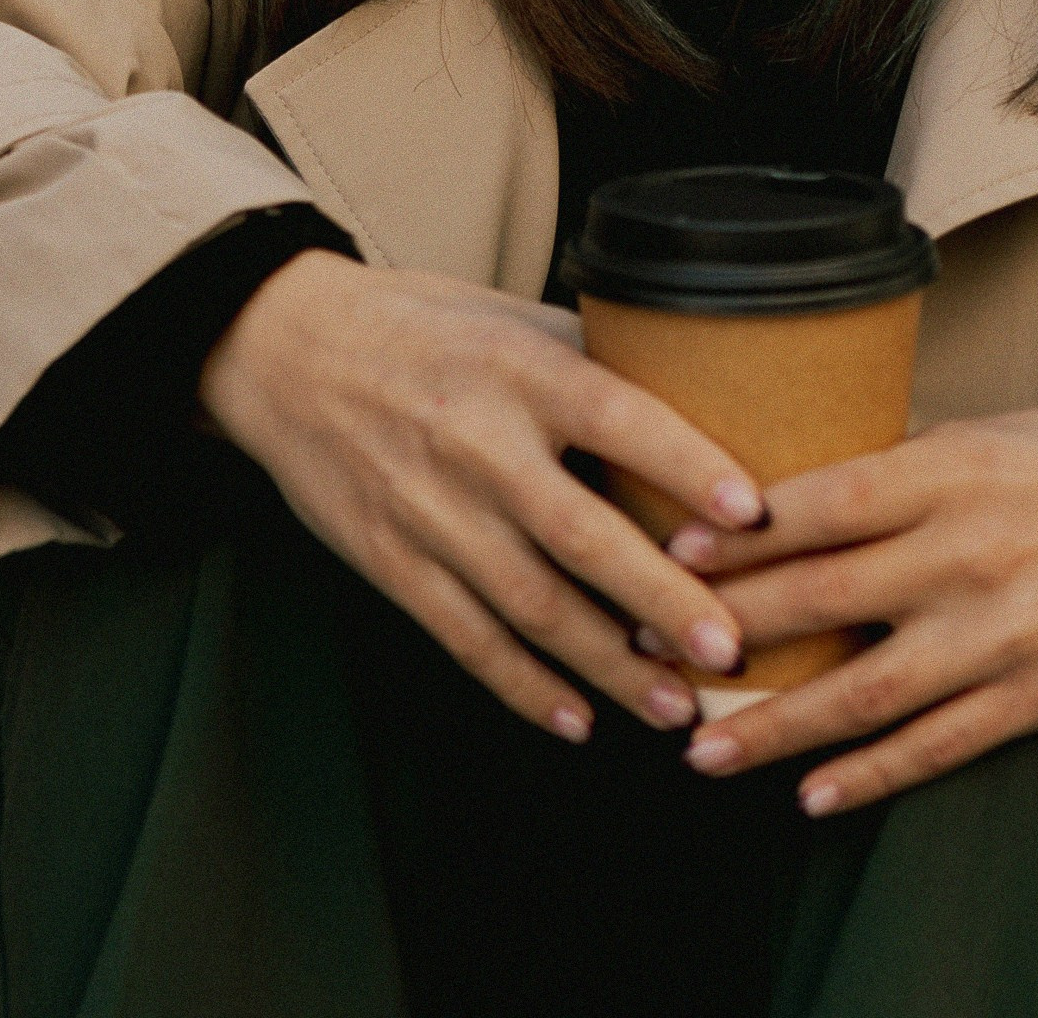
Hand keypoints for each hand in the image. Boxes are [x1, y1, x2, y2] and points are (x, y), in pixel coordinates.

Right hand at [197, 249, 763, 745]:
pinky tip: (576, 718)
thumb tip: (696, 399)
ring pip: (533, 606)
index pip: (619, 418)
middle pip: (584, 535)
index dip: (687, 465)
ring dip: (610, 666)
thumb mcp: (508, 318)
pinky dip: (524, 686)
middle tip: (731, 649)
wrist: (286, 352)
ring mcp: (430, 511)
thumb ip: (592, 360)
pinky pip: (467, 639)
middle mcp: (478, 443)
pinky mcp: (391, 562)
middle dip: (663, 602)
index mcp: (519, 370)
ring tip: (674, 706)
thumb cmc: (418, 328)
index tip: (751, 515)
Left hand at [662, 406, 1037, 815]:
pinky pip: (939, 745)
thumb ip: (896, 469)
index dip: (740, 536)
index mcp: (949, 472)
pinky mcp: (1037, 695)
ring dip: (777, 727)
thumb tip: (790, 493)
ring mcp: (1002, 632)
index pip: (822, 502)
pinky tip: (812, 796)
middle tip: (647, 643)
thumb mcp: (983, 436)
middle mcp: (969, 552)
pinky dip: (872, 774)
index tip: (667, 552)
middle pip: (825, 598)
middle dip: (728, 628)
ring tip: (702, 748)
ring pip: (868, 691)